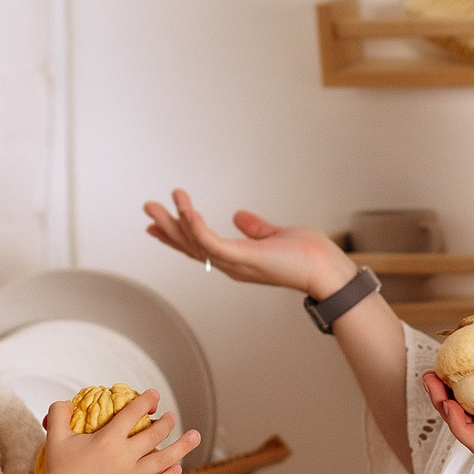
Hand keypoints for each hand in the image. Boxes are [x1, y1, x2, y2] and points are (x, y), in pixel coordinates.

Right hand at [36, 390, 198, 473]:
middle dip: (166, 423)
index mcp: (107, 439)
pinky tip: (178, 467)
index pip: (132, 413)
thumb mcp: (55, 437)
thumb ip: (59, 413)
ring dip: (181, 446)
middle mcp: (123, 456)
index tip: (154, 395)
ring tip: (194, 436)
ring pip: (163, 459)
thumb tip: (67, 400)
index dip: (145, 401)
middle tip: (171, 417)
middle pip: (153, 434)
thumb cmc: (59, 471)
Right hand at [143, 190, 355, 297]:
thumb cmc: (308, 256)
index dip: (178, 235)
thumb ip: (255, 228)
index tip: (157, 224)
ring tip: (157, 204)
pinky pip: (210, 241)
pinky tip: (185, 209)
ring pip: (194, 243)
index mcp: (237, 259)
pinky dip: (195, 226)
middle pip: (191, 246)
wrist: (326, 268)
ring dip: (174, 223)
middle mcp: (231, 265)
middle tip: (148, 209)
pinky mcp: (242, 258)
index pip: (200, 247)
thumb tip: (239, 216)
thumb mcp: (275, 236)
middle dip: (167, 228)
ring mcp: (235, 263)